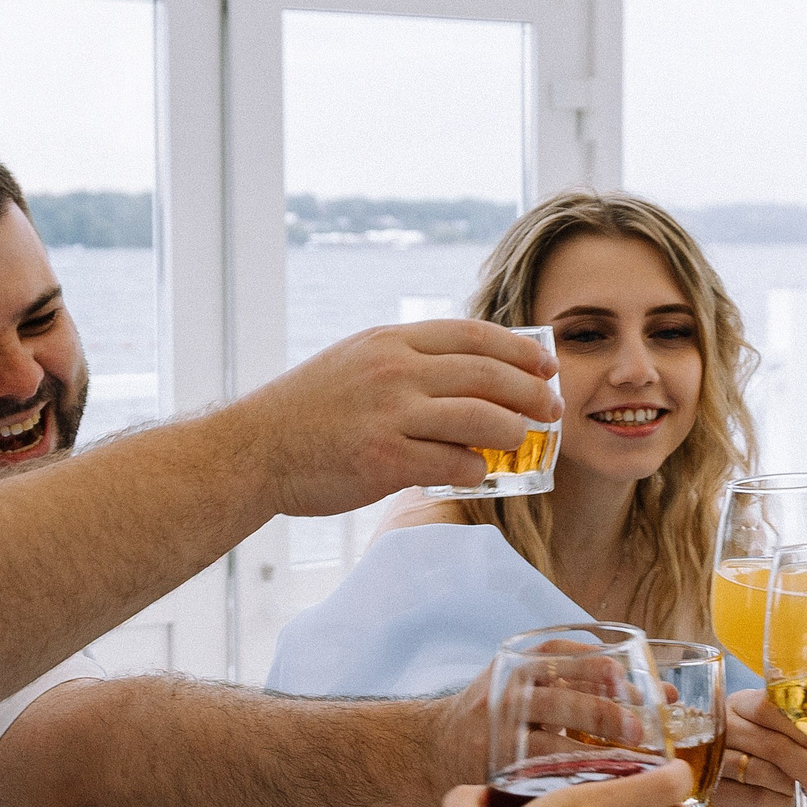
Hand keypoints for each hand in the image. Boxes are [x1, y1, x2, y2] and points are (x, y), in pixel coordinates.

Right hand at [234, 321, 560, 517]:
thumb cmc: (307, 410)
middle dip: (530, 392)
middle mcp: (394, 372)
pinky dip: (475, 468)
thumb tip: (468, 373)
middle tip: (551, 407)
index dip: (518, 351)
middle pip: (486, 375)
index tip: (545, 366)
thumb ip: (406, 361)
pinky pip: (452, 463)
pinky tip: (479, 471)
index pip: (472, 336)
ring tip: (524, 439)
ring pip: (479, 419)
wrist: (255, 450)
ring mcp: (390, 416)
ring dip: (512, 431)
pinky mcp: (384, 461)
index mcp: (390, 342)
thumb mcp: (355, 360)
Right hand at [705, 689, 806, 806]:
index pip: (772, 708)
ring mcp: (712, 761)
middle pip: (774, 746)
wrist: (706, 777)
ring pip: (767, 775)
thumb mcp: (762, 727)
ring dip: (794, 788)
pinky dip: (780, 803)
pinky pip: (759, 798)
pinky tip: (782, 801)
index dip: (803, 728)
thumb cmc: (745, 749)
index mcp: (739, 704)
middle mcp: (721, 728)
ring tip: (803, 793)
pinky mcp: (713, 791)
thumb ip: (789, 728)